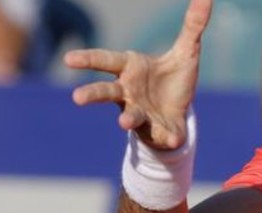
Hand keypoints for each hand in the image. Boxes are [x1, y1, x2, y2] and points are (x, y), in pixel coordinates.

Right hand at [64, 0, 211, 149]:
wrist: (180, 115)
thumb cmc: (173, 81)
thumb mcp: (187, 52)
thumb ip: (193, 26)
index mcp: (131, 68)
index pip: (106, 61)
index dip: (88, 59)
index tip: (68, 59)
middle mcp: (128, 92)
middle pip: (106, 91)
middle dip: (92, 94)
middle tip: (77, 98)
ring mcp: (140, 113)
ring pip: (128, 116)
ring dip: (127, 119)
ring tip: (124, 123)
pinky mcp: (156, 132)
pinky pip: (160, 134)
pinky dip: (166, 136)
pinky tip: (172, 138)